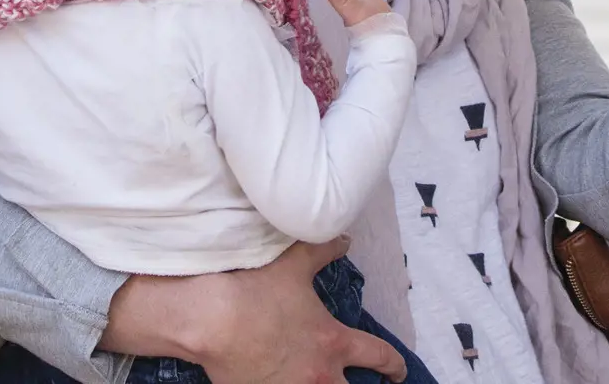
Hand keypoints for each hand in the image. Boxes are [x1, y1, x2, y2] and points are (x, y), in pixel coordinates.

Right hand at [105, 236, 401, 383]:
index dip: (394, 366)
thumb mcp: (294, 263)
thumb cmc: (255, 290)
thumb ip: (323, 251)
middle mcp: (320, 377)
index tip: (397, 372)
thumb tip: (344, 240)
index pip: (380, 358)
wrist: (210, 320)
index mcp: (334, 343)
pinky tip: (287, 383)